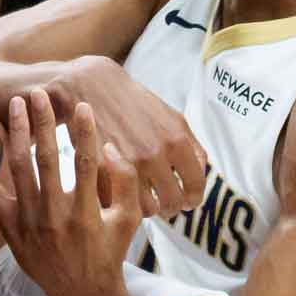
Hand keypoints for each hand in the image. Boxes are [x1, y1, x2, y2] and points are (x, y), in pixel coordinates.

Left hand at [0, 92, 140, 295]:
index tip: (82, 104)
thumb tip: (109, 145)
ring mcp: (29, 223)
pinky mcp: (11, 230)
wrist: (83, 294)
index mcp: (86, 213)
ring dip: (17, 133)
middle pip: (46, 158)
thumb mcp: (130, 219)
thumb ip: (126, 182)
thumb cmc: (109, 250)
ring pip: (20, 169)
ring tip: (18, 104)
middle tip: (40, 92)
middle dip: (43, 122)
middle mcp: (54, 217)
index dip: (84, 131)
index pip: (85, 162)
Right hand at [43, 56, 206, 217]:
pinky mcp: (100, 168)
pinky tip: (122, 190)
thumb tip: (202, 175)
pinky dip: (121, 200)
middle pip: (172, 202)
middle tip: (164, 203)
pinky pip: (119, 200)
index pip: (195, 186)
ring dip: (146, 206)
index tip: (188, 201)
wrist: (92, 87)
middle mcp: (153, 154)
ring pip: (146, 208)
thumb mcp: (172, 117)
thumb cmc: (135, 104)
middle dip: (170, 206)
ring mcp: (125, 163)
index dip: (193, 199)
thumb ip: (193, 147)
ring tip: (143, 198)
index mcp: (175, 140)